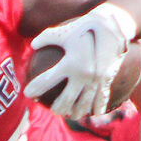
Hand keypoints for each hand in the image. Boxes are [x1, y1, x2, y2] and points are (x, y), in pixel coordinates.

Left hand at [22, 1, 136, 119]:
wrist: (112, 27)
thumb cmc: (83, 28)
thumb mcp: (63, 32)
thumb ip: (46, 38)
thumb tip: (33, 45)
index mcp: (69, 63)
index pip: (47, 80)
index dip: (35, 88)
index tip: (28, 94)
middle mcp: (82, 74)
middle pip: (66, 100)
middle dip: (57, 108)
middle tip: (52, 110)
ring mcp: (96, 80)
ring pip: (83, 104)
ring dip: (75, 112)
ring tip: (69, 114)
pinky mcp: (106, 80)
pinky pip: (101, 99)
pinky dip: (95, 108)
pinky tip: (92, 113)